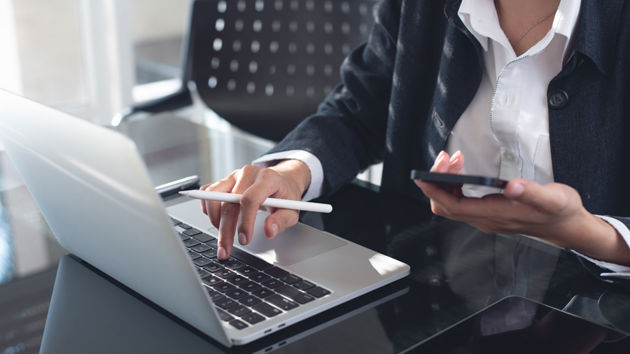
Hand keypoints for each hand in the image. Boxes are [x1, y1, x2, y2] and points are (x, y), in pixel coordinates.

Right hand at [200, 160, 310, 259]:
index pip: (250, 199)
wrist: (282, 180)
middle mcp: (248, 174)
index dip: (245, 221)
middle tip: (226, 250)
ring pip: (213, 196)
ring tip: (222, 235)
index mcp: (268, 179)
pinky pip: (207, 192)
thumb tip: (269, 231)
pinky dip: (208, 208)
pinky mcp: (225, 179)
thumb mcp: (292, 211)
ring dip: (214, 219)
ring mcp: (235, 175)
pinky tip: (217, 220)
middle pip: (229, 202)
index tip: (245, 239)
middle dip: (225, 230)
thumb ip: (281, 221)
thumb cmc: (285, 195)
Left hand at [414, 151, 629, 263]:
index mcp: (497, 216)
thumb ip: (532, 192)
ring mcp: (486, 218)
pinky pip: (460, 203)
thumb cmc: (561, 212)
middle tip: (445, 158)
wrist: (569, 227)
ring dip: (444, 183)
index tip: (423, 177)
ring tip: (452, 160)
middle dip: (437, 181)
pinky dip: (454, 186)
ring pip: (451, 204)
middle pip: (446, 205)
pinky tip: (460, 172)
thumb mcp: (554, 199)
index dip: (435, 192)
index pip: (454, 206)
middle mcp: (486, 220)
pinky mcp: (489, 214)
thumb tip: (512, 186)